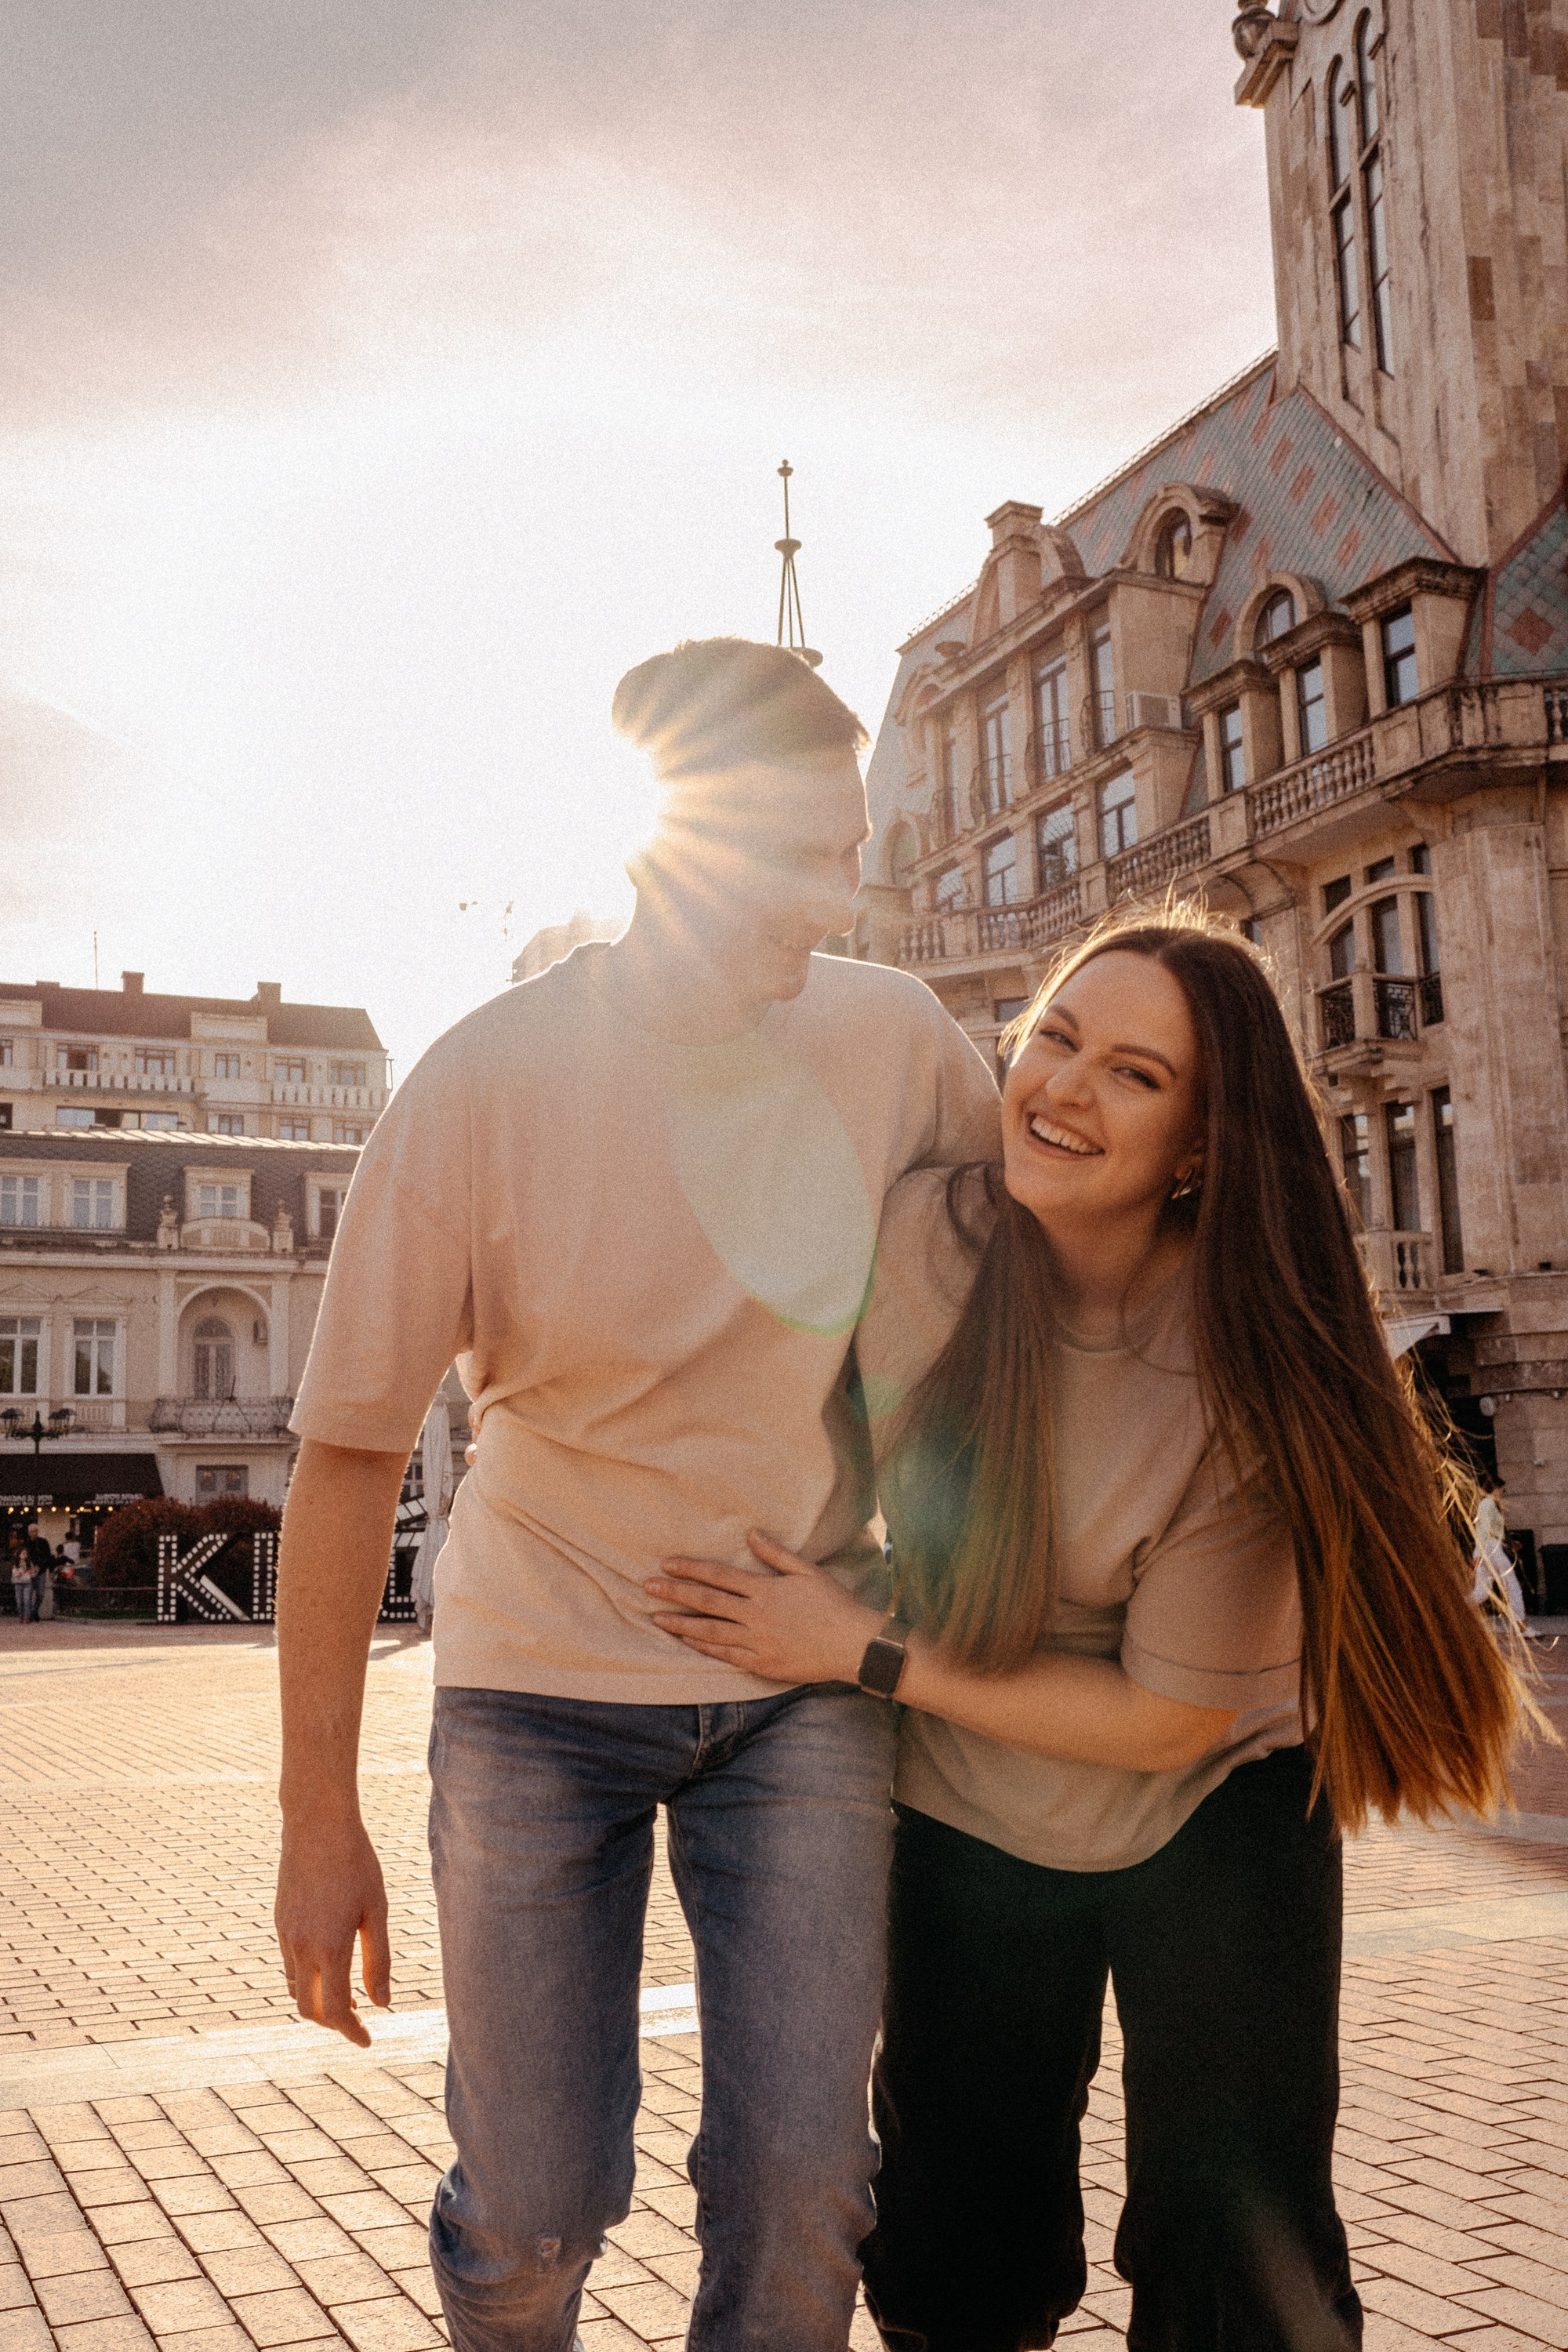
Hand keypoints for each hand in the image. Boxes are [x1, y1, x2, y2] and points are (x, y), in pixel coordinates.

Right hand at [274, 1814, 391, 2048]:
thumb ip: (378, 1960)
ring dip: (318, 2001)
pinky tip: (328, 1965)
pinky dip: (307, 1978)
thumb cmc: (356, 1864)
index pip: (336, 2011)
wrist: (317, 1824)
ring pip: (295, 1989)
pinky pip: (289, 1965)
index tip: (368, 2040)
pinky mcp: (280, 1923)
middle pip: (309, 2010)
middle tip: (358, 2021)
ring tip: (347, 1996)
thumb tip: (382, 2003)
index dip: (352, 2032)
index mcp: (330, 1948)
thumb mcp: (377, 1910)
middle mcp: (302, 1948)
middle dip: (332, 2023)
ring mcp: (286, 1936)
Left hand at [645, 1531, 882, 1684]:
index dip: (690, 1569)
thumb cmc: (835, 1605)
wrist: (854, 1647)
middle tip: (647, 1587)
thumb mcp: (808, 1572)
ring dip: (681, 1625)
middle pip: (707, 1602)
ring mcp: (757, 1643)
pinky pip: (726, 1656)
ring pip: (710, 1633)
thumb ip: (776, 1554)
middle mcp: (756, 1616)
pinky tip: (689, 1643)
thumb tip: (751, 1533)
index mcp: (766, 1590)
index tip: (667, 1563)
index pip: (719, 1576)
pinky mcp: (762, 1664)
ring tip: (658, 1619)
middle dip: (674, 1593)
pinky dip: (704, 1648)